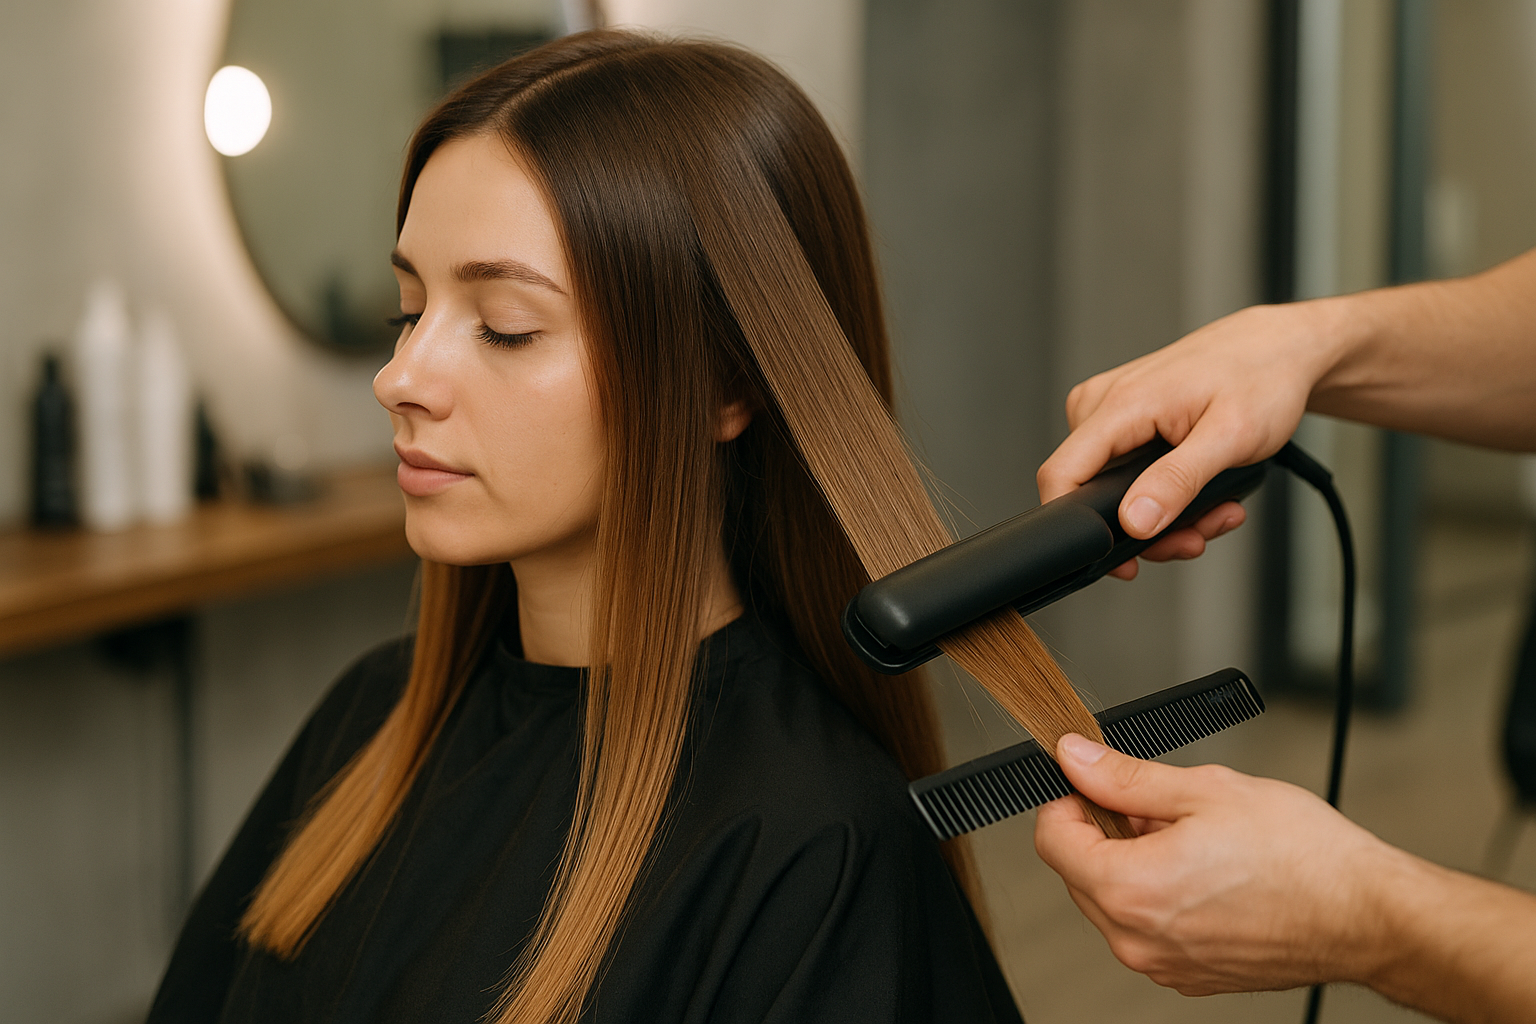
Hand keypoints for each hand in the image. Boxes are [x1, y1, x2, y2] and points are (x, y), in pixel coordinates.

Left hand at [1033, 734, 1403, 994]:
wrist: (1367, 916)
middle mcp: (1138, 940)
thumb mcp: (1205, 790)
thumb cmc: (1302, 856)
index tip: (1093, 784)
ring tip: (1192, 841)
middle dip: (1104, 832)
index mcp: (1132, 890)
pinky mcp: (1190, 978)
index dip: (1069, 800)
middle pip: (1077, 873)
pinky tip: (1206, 875)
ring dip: (1133, 865)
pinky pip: (1147, 930)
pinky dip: (1160, 898)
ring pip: (1111, 902)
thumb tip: (1075, 758)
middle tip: (1158, 808)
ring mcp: (1164, 966)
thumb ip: (1125, 777)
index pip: (1051, 839)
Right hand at [1037, 302, 1344, 577]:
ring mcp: (1109, 410)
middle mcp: (1102, 403)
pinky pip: (1125, 472)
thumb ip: (1178, 481)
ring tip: (1214, 512)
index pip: (1061, 475)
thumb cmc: (1262, 378)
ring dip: (1163, 516)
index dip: (1079, 528)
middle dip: (1146, 528)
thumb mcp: (1230, 437)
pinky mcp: (1123, 420)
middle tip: (1198, 535)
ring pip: (1110, 489)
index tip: (1123, 559)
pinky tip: (1200, 493)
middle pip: (1089, 492)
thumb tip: (1134, 520)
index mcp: (1121, 403)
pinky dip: (1164, 494)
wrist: (1278, 349)